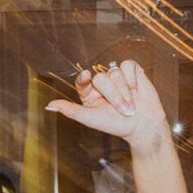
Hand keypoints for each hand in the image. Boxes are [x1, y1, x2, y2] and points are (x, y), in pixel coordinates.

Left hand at [46, 60, 170, 151]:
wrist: (143, 126)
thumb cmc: (116, 125)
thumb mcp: (90, 118)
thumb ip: (70, 110)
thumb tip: (49, 106)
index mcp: (89, 93)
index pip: (82, 80)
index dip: (84, 78)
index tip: (86, 77)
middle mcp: (102, 83)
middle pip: (100, 78)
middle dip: (112, 95)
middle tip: (120, 109)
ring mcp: (116, 76)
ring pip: (114, 72)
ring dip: (124, 91)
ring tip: (130, 104)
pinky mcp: (132, 71)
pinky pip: (128, 66)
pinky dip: (132, 80)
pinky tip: (136, 91)